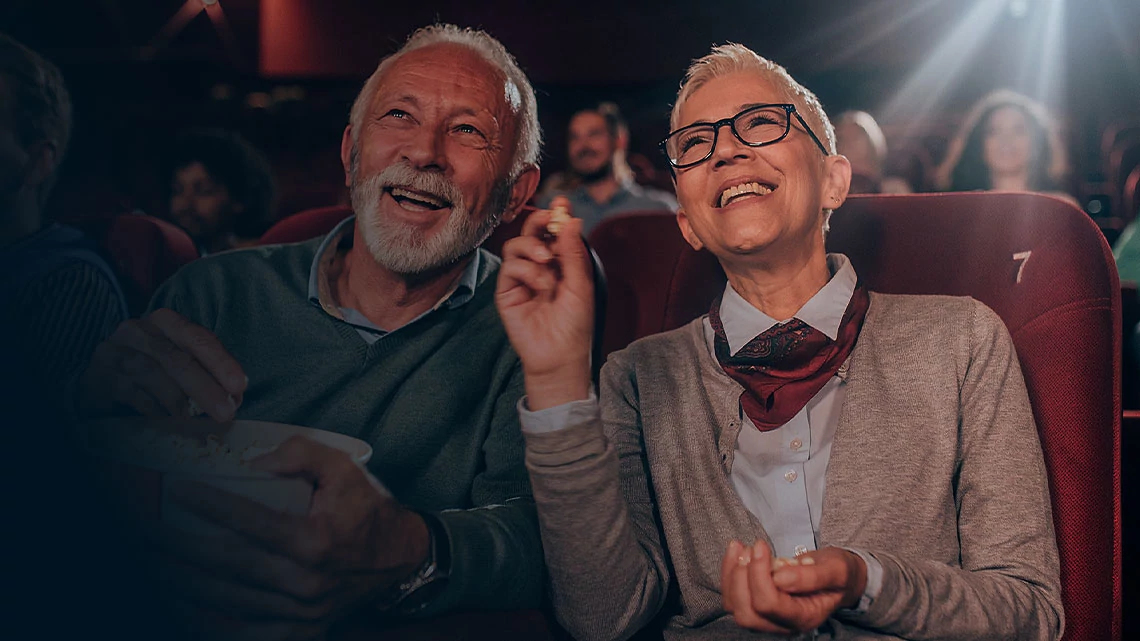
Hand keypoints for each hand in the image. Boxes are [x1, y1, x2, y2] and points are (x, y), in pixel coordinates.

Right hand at [78, 308, 246, 421]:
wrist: (101, 380)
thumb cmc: (151, 371)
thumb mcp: (180, 363)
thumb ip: (206, 372)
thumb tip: (235, 396)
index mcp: (164, 321)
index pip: (196, 338)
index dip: (220, 361)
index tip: (239, 385)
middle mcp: (137, 330)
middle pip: (176, 358)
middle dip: (205, 387)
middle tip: (225, 412)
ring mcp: (114, 351)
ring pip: (152, 374)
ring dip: (178, 400)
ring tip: (195, 419)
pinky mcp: (98, 376)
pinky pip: (129, 392)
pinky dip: (151, 407)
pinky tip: (164, 418)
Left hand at [143, 436, 429, 639]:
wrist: (401, 559)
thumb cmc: (366, 510)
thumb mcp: (344, 468)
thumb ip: (301, 454)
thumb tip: (251, 464)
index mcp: (315, 540)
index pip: (249, 522)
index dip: (210, 507)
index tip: (177, 491)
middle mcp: (305, 582)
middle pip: (226, 565)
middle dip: (178, 548)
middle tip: (143, 532)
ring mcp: (302, 612)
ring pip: (228, 602)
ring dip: (182, 584)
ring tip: (151, 565)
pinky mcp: (301, 632)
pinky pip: (246, 634)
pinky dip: (210, 623)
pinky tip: (182, 606)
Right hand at [495, 197, 593, 408]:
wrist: (560, 355)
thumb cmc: (575, 324)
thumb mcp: (581, 284)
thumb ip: (573, 253)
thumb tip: (571, 219)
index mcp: (559, 263)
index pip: (553, 233)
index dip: (555, 216)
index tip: (562, 202)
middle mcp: (538, 267)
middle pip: (530, 232)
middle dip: (539, 221)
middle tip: (549, 218)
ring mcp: (520, 278)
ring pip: (516, 245)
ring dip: (533, 248)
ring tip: (547, 262)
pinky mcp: (506, 291)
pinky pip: (510, 266)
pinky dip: (528, 270)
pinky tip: (541, 285)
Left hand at [720, 540, 866, 633]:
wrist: (837, 577)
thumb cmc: (838, 573)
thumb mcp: (835, 570)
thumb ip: (812, 576)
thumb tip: (781, 577)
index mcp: (804, 617)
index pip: (769, 605)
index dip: (759, 574)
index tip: (761, 545)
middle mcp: (782, 624)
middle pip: (747, 613)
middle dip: (742, 578)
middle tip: (751, 548)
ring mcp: (767, 618)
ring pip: (734, 606)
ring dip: (732, 574)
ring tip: (742, 547)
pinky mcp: (756, 606)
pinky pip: (732, 596)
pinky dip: (728, 572)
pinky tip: (736, 550)